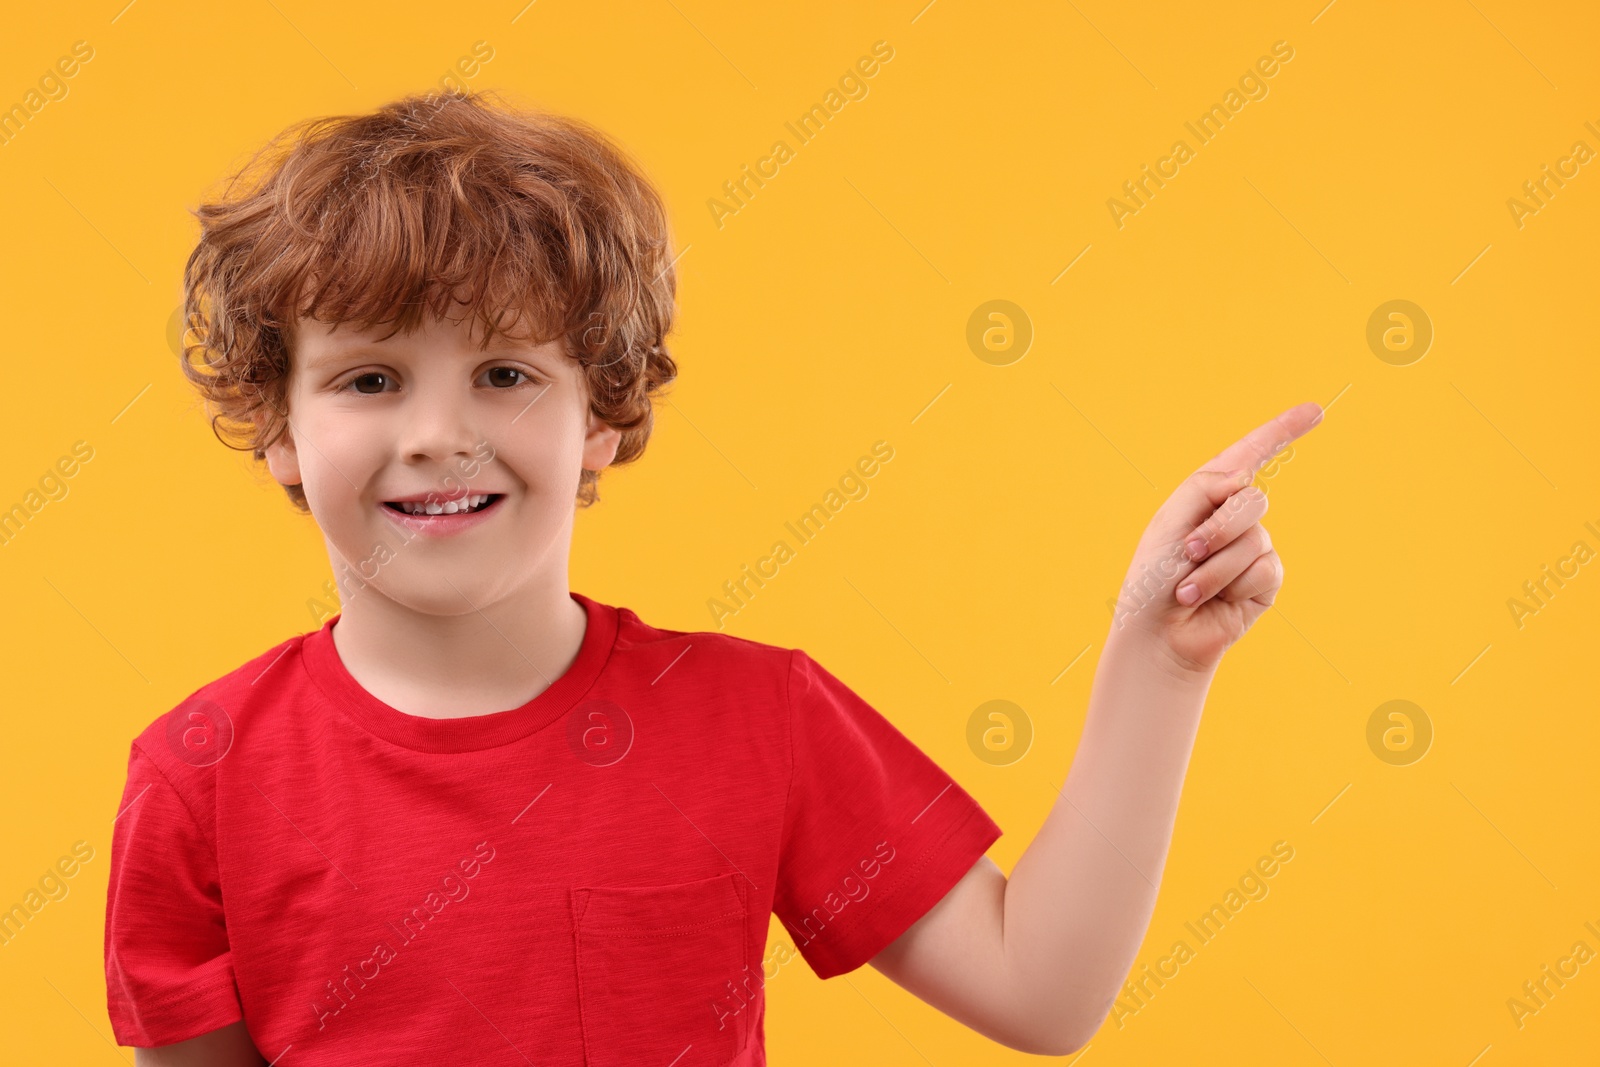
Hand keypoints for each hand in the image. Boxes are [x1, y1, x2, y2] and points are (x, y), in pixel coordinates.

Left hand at [1109, 401, 1324, 676]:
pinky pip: (1264, 568)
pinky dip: (1231, 584)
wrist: (1158, 635)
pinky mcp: (1264, 581)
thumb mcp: (1168, 523)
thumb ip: (1203, 488)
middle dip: (1218, 528)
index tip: (1316, 410)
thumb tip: (1244, 478)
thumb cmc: (1153, 579)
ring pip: (1255, 538)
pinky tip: (1210, 601)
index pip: (1250, 455)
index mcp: (1207, 496)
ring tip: (1188, 589)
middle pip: (1252, 500)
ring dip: (1215, 566)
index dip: (1282, 431)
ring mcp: (1252, 548)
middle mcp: (1232, 518)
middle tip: (1188, 552)